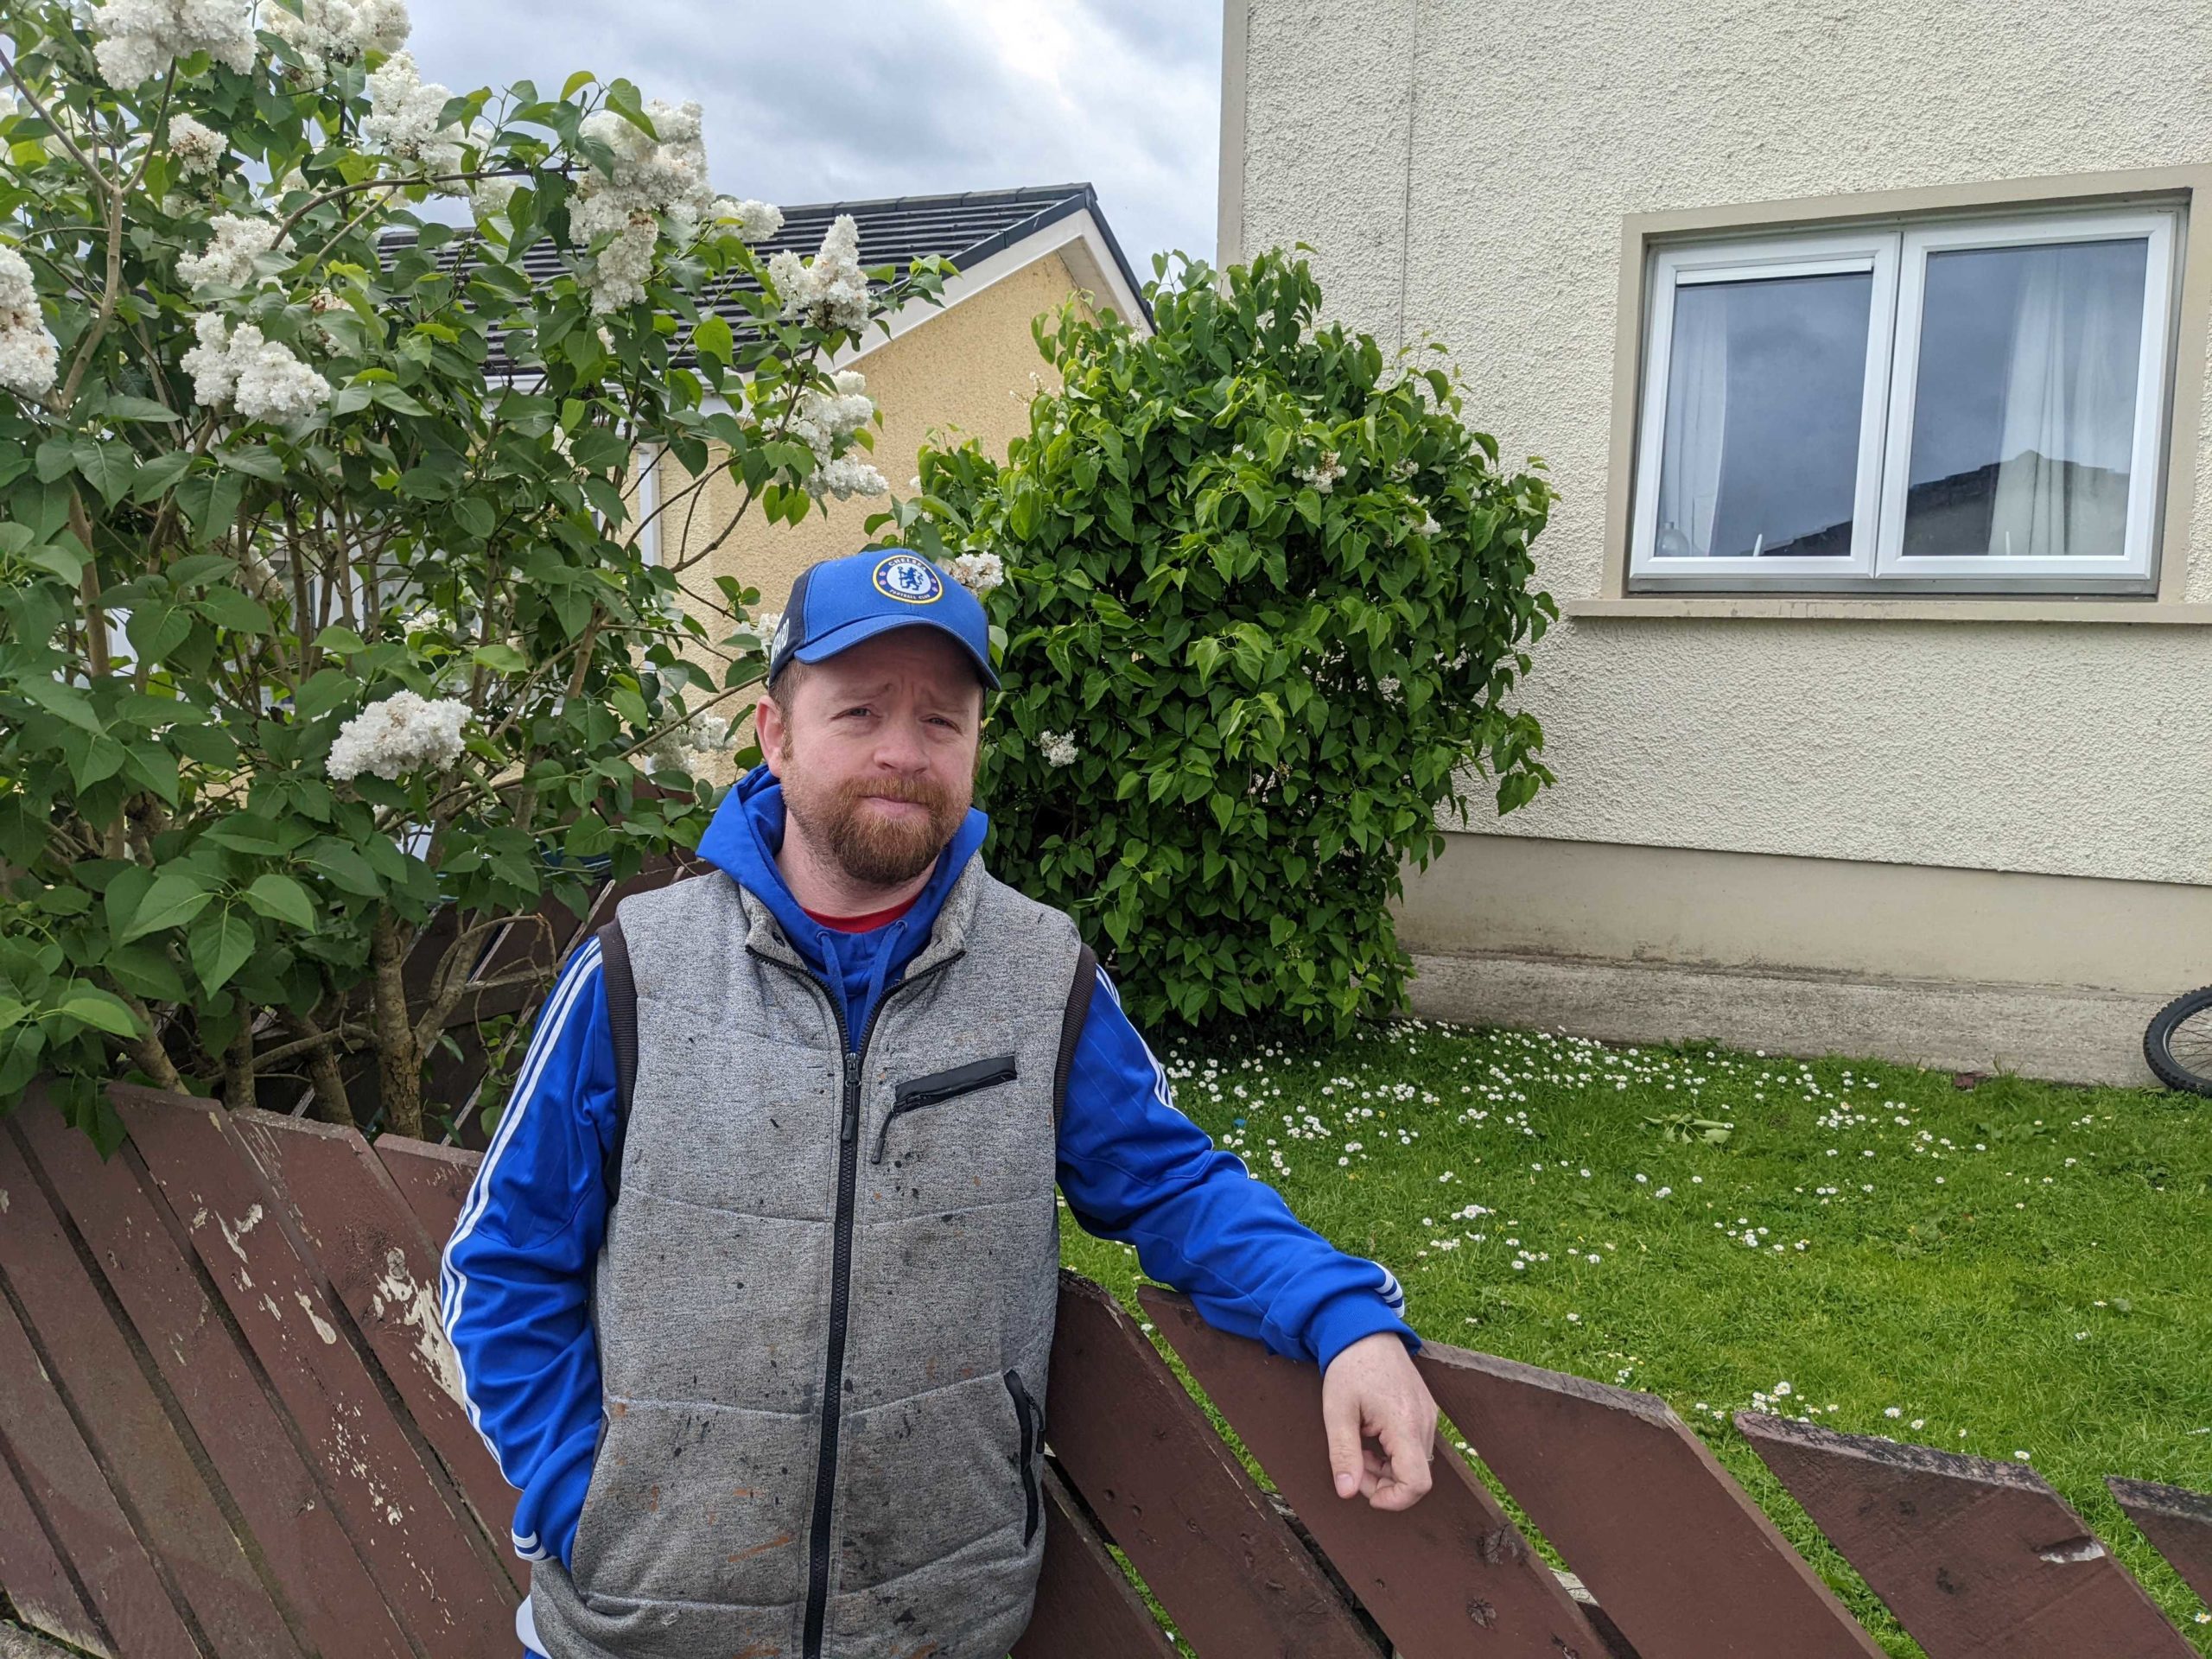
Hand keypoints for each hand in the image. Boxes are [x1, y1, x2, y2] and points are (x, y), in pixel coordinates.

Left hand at [1319, 1332, 1437, 1509]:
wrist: (1365, 1331)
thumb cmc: (1349, 1367)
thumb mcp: (1337, 1411)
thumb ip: (1343, 1454)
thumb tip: (1347, 1493)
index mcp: (1405, 1423)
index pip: (1417, 1483)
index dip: (1394, 1499)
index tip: (1365, 1492)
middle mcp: (1425, 1422)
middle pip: (1415, 1477)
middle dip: (1382, 1482)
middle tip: (1352, 1463)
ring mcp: (1428, 1416)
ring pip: (1415, 1464)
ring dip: (1386, 1468)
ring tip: (1359, 1447)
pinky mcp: (1425, 1412)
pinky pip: (1415, 1447)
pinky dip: (1393, 1454)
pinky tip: (1371, 1438)